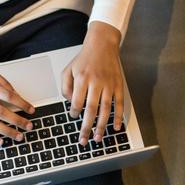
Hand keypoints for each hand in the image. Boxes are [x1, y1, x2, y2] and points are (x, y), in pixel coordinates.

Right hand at [0, 60, 33, 145]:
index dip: (22, 104)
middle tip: (29, 126)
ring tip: (18, 136)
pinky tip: (0, 141)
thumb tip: (17, 96)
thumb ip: (3, 83)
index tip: (31, 110)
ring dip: (6, 131)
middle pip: (1, 112)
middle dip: (17, 121)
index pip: (8, 96)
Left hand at [61, 21, 123, 145]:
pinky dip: (118, 117)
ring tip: (97, 138)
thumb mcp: (68, 69)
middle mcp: (96, 82)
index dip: (74, 112)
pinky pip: (119, 104)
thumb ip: (65, 87)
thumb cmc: (84, 58)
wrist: (103, 44)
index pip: (77, 101)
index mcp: (82, 78)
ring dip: (101, 126)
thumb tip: (71, 103)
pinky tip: (115, 127)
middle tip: (83, 140)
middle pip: (91, 110)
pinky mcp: (118, 85)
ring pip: (105, 110)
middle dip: (86, 127)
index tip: (73, 116)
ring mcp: (109, 85)